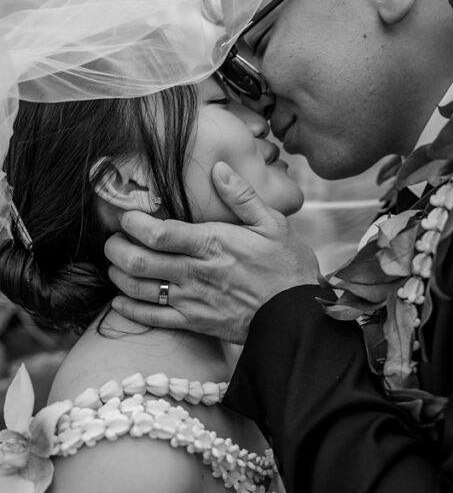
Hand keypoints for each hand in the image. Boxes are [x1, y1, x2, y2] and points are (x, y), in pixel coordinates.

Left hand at [105, 162, 320, 342]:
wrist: (298, 314)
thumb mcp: (273, 223)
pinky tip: (122, 300)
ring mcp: (193, 300)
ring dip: (119, 275)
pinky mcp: (195, 323)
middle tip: (114, 239)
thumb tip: (218, 168)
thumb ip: (242, 196)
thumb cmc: (288, 266)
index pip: (158, 233)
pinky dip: (129, 309)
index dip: (132, 223)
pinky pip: (152, 319)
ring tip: (117, 263)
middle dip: (116, 247)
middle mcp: (197, 272)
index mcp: (214, 244)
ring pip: (139, 289)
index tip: (126, 215)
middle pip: (138, 260)